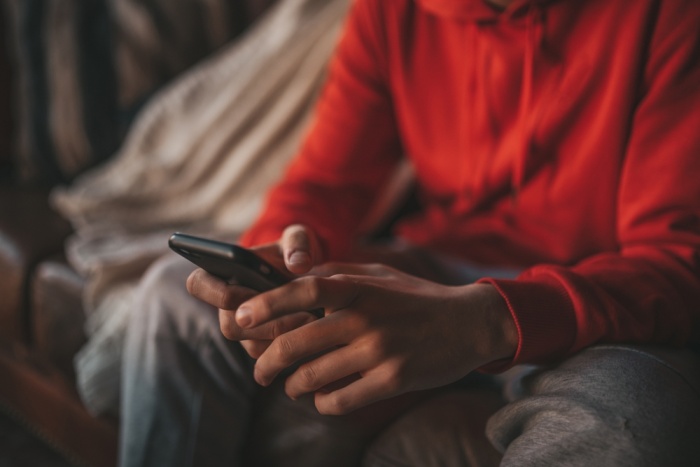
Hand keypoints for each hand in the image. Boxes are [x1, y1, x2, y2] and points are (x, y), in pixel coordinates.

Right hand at [186, 224, 324, 355]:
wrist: (309, 277)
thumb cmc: (294, 253)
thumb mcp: (299, 239)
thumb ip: (298, 244)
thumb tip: (299, 265)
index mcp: (222, 273)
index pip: (198, 284)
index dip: (215, 291)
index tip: (244, 288)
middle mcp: (227, 305)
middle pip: (228, 324)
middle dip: (261, 319)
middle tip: (292, 308)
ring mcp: (243, 329)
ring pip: (250, 343)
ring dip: (280, 332)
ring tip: (309, 316)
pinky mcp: (260, 345)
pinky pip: (268, 355)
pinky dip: (289, 344)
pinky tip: (312, 329)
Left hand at [235, 263, 517, 414]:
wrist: (469, 323)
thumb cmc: (416, 298)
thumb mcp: (378, 275)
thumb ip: (338, 275)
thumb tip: (294, 278)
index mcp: (359, 288)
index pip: (303, 290)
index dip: (267, 303)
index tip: (240, 316)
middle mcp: (365, 318)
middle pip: (297, 342)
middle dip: (267, 362)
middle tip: (260, 372)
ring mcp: (380, 351)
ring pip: (313, 377)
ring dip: (293, 386)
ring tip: (293, 386)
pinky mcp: (394, 380)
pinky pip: (341, 399)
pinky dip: (323, 402)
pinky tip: (323, 398)